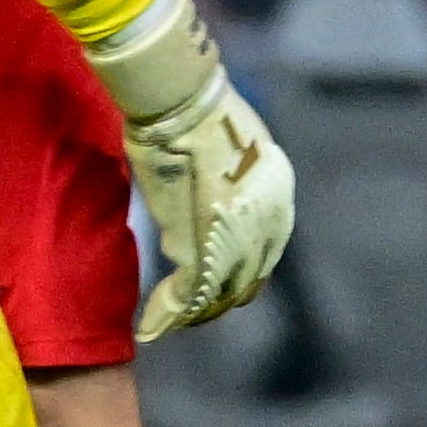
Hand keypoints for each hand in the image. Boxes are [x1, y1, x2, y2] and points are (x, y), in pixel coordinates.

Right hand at [82, 0, 295, 337]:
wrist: (181, 99)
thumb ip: (224, 174)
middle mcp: (270, 221)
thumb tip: (202, 187)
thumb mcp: (220, 142)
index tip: (213, 285)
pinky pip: (190, 296)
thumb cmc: (189, 108)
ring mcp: (242, 238)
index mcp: (277, 192)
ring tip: (164, 321)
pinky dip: (167, 314)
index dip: (236, 273)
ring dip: (192, 312)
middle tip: (186, 314)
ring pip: (220, 294)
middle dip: (216, 299)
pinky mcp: (207, 248)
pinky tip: (149, 326)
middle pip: (246, 280)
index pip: (261, 251)